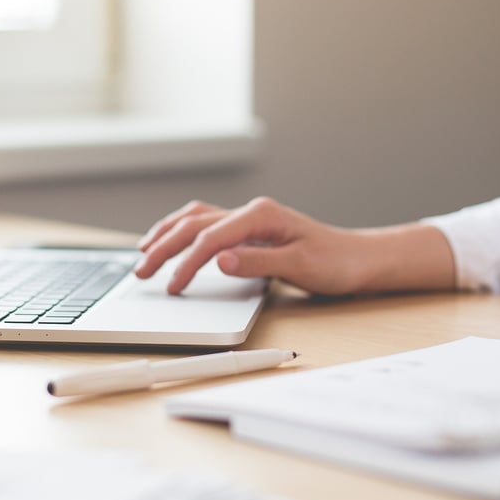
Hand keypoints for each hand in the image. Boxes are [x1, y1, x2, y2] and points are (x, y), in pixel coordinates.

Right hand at [134, 197, 455, 295]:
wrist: (358, 259)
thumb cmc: (335, 263)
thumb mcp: (301, 266)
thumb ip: (258, 263)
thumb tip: (218, 260)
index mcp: (261, 216)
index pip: (210, 238)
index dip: (186, 263)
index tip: (172, 287)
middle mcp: (251, 212)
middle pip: (194, 224)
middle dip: (163, 247)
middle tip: (141, 272)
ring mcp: (248, 219)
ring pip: (195, 219)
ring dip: (167, 234)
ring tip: (143, 252)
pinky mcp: (249, 230)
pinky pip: (206, 224)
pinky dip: (183, 232)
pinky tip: (172, 241)